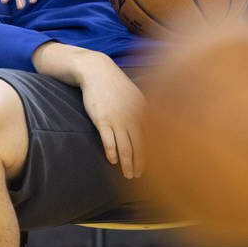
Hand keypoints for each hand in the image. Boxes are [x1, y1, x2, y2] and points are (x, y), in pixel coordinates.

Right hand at [76, 54, 145, 179]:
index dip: (150, 155)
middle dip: (140, 163)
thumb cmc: (114, 85)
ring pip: (125, 147)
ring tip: (127, 175)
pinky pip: (108, 140)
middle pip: (140, 146)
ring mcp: (118, 119)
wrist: (96, 71)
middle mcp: (133, 117)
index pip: (150, 139)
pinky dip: (112, 152)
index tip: (149, 166)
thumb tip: (146, 128)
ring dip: (127, 163)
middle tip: (138, 175)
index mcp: (144, 112)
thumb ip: (141, 112)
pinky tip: (112, 161)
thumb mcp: (134, 97)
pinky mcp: (102, 119)